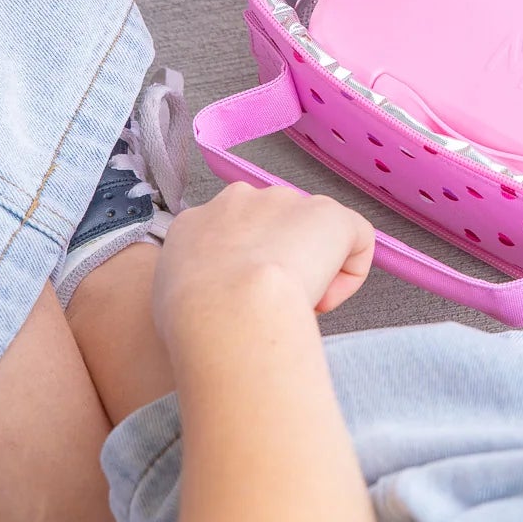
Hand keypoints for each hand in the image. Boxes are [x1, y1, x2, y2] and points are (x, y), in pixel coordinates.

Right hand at [154, 180, 375, 341]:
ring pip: (311, 234)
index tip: (241, 303)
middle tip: (272, 306)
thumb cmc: (190, 320)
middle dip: (277, 264)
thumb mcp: (168, 303)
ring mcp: (286, 201)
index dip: (239, 273)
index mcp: (198, 221)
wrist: (226, 307)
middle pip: (270, 229)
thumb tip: (203, 302)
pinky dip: (349, 274)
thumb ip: (187, 291)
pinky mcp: (329, 215)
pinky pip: (354, 239)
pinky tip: (328, 302)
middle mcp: (241, 200)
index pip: (226, 238)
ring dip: (311, 270)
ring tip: (298, 309)